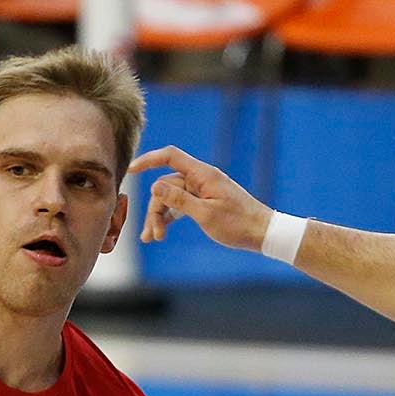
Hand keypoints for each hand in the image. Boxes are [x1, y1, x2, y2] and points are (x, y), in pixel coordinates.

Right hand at [129, 146, 273, 248]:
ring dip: (160, 217)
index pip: (170, 157)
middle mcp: (201, 179)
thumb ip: (178, 199)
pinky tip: (160, 233)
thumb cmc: (238, 224)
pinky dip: (171, 218)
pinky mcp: (205, 202)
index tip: (131, 170)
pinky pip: (181, 205)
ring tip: (153, 238)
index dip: (149, 160)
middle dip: (155, 209)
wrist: (263, 233)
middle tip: (152, 235)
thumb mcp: (204, 214)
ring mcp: (203, 191)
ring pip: (172, 198)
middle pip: (167, 186)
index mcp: (203, 175)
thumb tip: (155, 185)